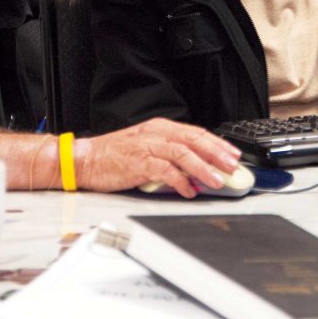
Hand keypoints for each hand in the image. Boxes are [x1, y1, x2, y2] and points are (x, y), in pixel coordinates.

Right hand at [74, 118, 242, 198]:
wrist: (85, 159)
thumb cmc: (114, 156)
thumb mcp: (146, 147)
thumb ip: (169, 155)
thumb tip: (195, 170)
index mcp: (159, 128)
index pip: (195, 133)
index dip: (216, 143)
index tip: (232, 154)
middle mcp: (155, 133)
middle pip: (193, 140)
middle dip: (216, 153)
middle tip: (232, 166)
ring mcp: (147, 147)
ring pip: (183, 154)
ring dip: (203, 168)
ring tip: (216, 180)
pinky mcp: (138, 163)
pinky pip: (165, 170)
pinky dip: (180, 181)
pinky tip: (189, 190)